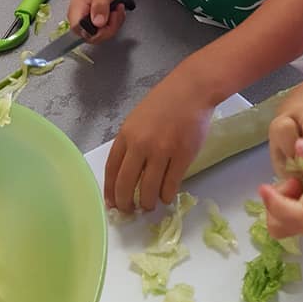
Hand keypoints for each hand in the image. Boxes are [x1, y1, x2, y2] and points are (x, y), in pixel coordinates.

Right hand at [67, 0, 124, 43]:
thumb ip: (100, 5)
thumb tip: (98, 23)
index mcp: (76, 9)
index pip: (80, 31)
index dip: (96, 32)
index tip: (108, 20)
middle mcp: (78, 17)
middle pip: (91, 37)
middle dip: (109, 28)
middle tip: (116, 12)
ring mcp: (86, 19)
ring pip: (100, 35)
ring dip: (114, 25)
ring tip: (118, 9)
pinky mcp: (94, 19)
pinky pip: (104, 29)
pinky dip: (114, 23)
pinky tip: (117, 12)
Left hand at [104, 71, 213, 212]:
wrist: (192, 90)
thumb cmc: (165, 102)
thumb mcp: (138, 119)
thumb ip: (131, 142)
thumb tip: (127, 171)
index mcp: (126, 134)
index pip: (112, 169)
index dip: (110, 190)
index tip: (112, 203)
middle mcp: (141, 144)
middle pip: (126, 184)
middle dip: (125, 203)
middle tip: (130, 211)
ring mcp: (162, 151)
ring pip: (148, 189)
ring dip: (147, 203)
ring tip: (149, 205)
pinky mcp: (182, 156)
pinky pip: (170, 185)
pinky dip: (167, 195)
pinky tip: (166, 196)